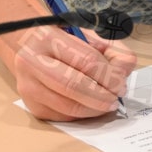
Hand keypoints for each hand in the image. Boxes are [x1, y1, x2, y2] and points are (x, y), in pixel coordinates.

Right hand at [14, 25, 136, 120]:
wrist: (26, 46)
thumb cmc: (62, 39)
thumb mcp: (86, 33)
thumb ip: (110, 48)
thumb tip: (125, 69)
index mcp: (47, 37)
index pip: (85, 60)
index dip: (108, 75)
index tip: (121, 83)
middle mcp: (31, 62)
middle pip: (73, 85)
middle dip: (101, 95)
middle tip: (115, 98)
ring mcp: (28, 86)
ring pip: (67, 106)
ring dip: (94, 109)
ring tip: (107, 104)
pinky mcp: (32, 106)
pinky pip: (63, 117)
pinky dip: (82, 115)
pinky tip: (91, 107)